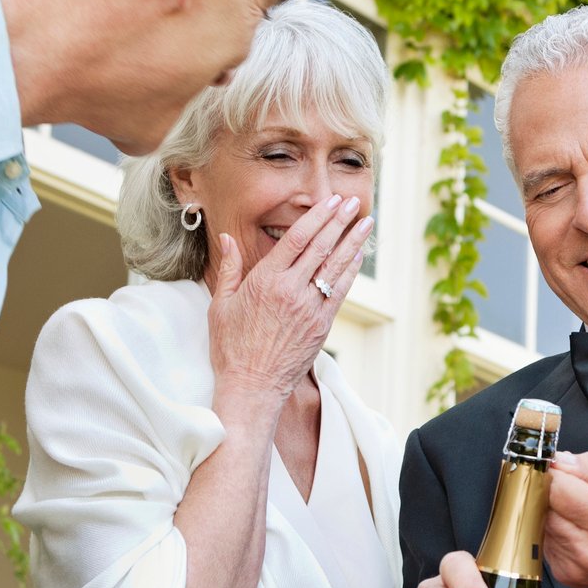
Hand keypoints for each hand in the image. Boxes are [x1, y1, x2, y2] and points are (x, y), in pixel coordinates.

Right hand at [205, 195, 372, 404]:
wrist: (252, 385)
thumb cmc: (231, 347)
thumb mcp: (221, 305)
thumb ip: (230, 268)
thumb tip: (227, 237)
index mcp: (265, 280)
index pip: (297, 239)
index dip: (317, 217)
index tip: (331, 202)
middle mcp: (290, 290)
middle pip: (321, 247)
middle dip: (339, 221)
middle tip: (353, 201)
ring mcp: (309, 308)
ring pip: (336, 267)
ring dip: (353, 242)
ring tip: (366, 223)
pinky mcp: (322, 325)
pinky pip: (340, 291)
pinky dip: (350, 272)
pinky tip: (357, 257)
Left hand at [543, 451, 587, 587]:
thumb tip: (562, 460)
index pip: (556, 486)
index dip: (552, 470)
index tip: (559, 467)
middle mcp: (587, 549)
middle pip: (542, 504)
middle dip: (551, 489)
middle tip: (573, 488)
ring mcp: (573, 566)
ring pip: (539, 522)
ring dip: (551, 511)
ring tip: (579, 512)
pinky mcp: (565, 575)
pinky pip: (546, 541)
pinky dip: (555, 531)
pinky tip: (577, 531)